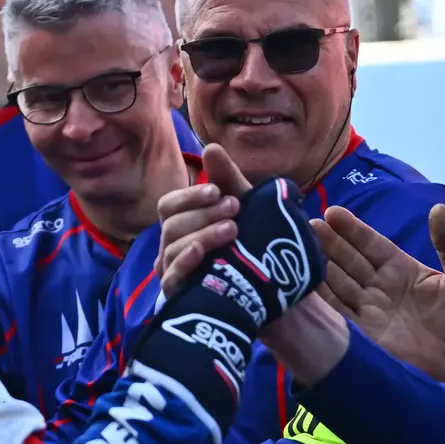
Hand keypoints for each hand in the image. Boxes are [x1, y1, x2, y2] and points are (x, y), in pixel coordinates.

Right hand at [156, 143, 248, 296]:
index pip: (169, 205)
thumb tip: (211, 148)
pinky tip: (200, 251)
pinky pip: (171, 277)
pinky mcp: (180, 295)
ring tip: (232, 229)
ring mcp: (174, 272)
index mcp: (182, 225)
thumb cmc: (253, 245)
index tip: (216, 190)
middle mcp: (172, 248)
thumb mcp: (245, 209)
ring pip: (172, 248)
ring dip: (202, 234)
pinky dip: (184, 261)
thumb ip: (228, 180)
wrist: (275, 290)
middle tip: (234, 207)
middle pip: (170, 225)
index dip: (189, 196)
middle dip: (202, 213)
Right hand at [313, 204, 444, 393]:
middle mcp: (378, 285)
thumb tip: (439, 208)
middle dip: (329, 242)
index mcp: (400, 268)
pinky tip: (305, 283)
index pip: (371, 243)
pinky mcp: (361, 332)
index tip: (332, 212)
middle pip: (349, 259)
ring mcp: (367, 308)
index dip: (352, 229)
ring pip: (338, 281)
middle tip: (308, 225)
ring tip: (299, 248)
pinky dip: (321, 298)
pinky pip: (337, 311)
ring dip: (319, 266)